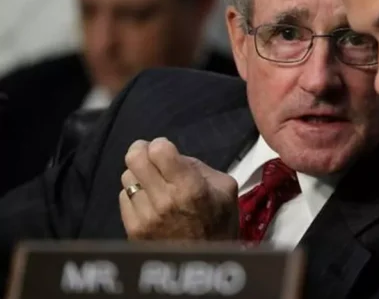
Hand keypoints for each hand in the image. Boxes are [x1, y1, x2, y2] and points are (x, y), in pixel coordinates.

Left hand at [119, 137, 238, 239]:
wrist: (206, 263)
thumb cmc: (220, 224)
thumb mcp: (225, 189)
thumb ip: (200, 167)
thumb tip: (174, 157)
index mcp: (189, 187)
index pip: (158, 149)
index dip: (161, 145)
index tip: (167, 151)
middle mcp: (164, 199)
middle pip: (134, 158)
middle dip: (142, 151)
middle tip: (150, 156)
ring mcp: (145, 216)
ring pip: (127, 177)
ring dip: (139, 176)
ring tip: (153, 184)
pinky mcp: (133, 229)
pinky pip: (123, 198)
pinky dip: (135, 196)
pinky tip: (148, 203)